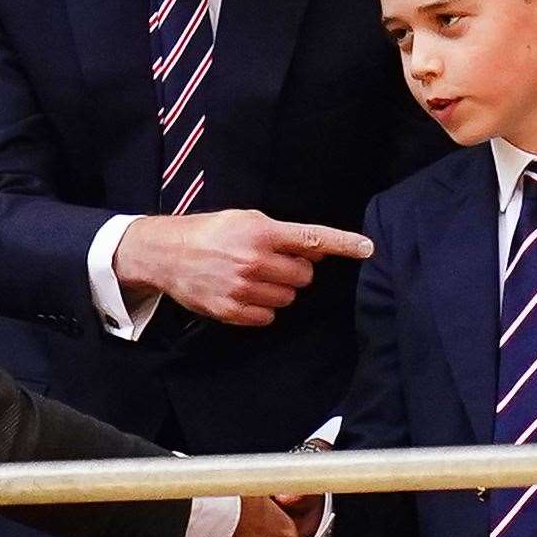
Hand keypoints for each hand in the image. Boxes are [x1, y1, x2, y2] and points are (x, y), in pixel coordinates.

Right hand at [113, 209, 372, 327]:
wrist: (167, 254)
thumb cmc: (211, 233)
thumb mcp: (246, 219)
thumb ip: (282, 235)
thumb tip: (317, 253)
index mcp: (261, 232)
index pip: (313, 239)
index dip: (344, 244)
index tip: (368, 249)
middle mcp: (255, 261)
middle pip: (304, 277)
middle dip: (295, 271)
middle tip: (271, 262)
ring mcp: (243, 289)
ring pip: (288, 299)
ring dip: (278, 290)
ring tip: (252, 277)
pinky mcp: (233, 311)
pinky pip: (268, 317)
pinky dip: (262, 308)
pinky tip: (243, 293)